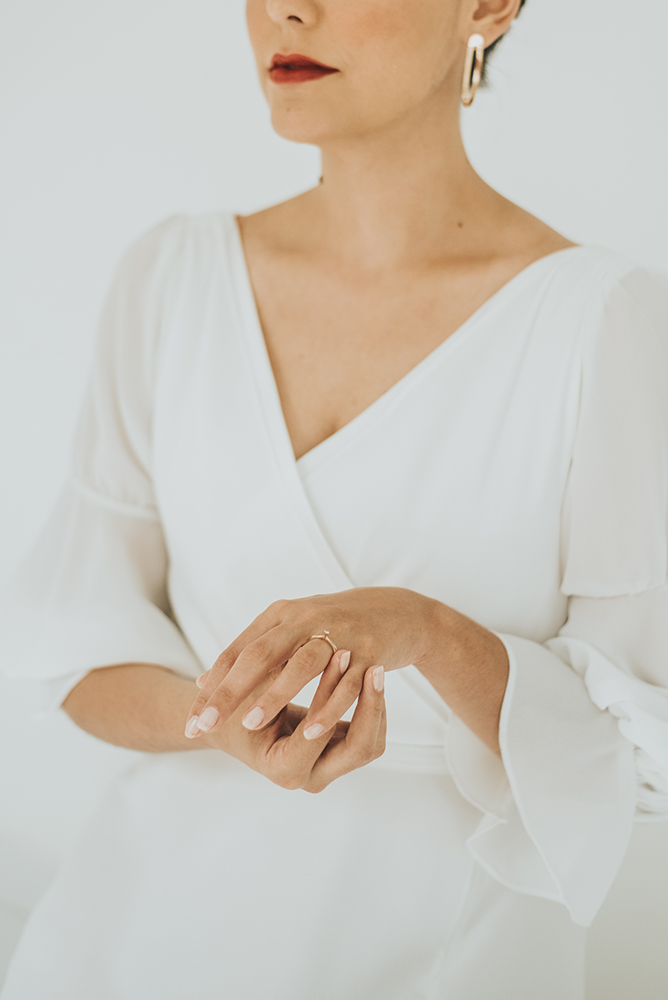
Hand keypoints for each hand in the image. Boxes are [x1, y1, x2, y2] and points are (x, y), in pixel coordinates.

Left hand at [184, 586, 434, 740]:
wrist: (396, 610)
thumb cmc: (335, 627)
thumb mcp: (290, 630)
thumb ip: (251, 653)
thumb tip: (205, 681)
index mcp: (282, 615)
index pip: (238, 652)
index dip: (213, 686)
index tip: (192, 720)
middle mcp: (305, 618)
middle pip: (259, 654)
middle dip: (230, 692)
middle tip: (205, 724)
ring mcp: (338, 633)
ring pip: (301, 664)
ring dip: (274, 695)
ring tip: (249, 725)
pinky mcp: (367, 650)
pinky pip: (345, 682)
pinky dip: (327, 706)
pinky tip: (312, 732)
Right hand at [199, 656, 386, 792]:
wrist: (233, 724)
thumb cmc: (234, 708)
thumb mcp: (248, 690)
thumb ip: (271, 675)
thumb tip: (296, 646)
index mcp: (282, 768)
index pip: (317, 735)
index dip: (328, 696)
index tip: (339, 655)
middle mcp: (309, 776)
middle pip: (359, 750)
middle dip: (369, 706)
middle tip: (374, 667)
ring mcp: (327, 767)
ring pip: (369, 743)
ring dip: (374, 704)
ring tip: (375, 667)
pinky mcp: (336, 752)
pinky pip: (366, 734)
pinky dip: (369, 706)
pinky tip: (369, 675)